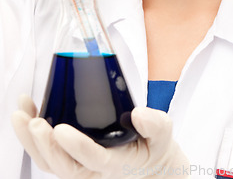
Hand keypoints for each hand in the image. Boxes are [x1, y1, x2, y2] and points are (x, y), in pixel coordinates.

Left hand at [11, 95, 189, 178]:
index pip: (92, 160)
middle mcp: (93, 170)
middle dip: (43, 145)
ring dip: (31, 141)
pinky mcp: (72, 156)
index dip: (75, 146)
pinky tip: (28, 111)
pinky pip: (48, 153)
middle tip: (32, 121)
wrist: (150, 163)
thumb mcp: (163, 132)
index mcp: (116, 164)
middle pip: (62, 166)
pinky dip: (34, 136)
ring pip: (50, 162)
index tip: (60, 128)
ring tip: (19, 113)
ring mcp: (80, 165)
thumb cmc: (154, 145)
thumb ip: (155, 123)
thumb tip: (138, 113)